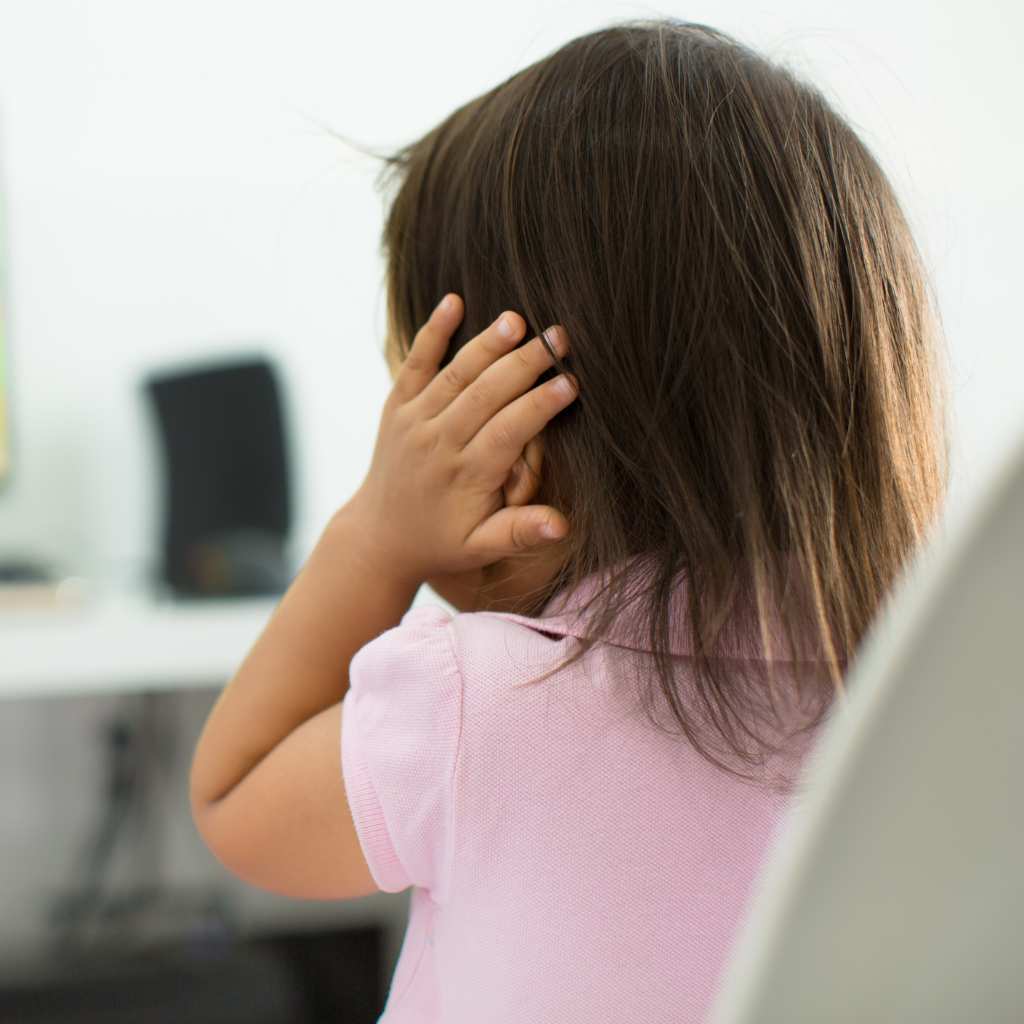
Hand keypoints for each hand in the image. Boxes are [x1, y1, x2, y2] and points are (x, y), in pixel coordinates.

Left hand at [344, 293, 577, 585]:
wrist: (380, 535)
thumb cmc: (442, 541)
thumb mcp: (481, 548)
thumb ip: (520, 533)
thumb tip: (561, 526)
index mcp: (465, 476)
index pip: (508, 432)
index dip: (540, 407)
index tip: (571, 384)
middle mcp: (437, 443)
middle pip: (485, 395)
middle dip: (524, 364)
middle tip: (561, 338)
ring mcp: (414, 421)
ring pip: (455, 375)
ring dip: (486, 344)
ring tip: (518, 319)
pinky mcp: (397, 406)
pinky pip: (414, 364)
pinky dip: (431, 332)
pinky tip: (453, 301)